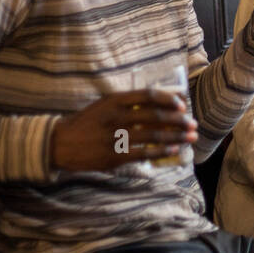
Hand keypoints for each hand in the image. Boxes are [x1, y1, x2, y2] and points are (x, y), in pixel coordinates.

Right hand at [51, 88, 196, 171]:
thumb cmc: (86, 122)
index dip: (168, 99)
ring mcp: (116, 137)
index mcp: (114, 101)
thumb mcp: (104, 105)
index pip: (148, 96)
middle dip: (179, 121)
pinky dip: (162, 151)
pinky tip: (174, 150)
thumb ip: (127, 103)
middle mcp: (117, 117)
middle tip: (193, 124)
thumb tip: (158, 105)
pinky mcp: (115, 156)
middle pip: (156, 116)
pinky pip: (144, 153)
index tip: (182, 104)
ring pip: (154, 136)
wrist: (60, 143)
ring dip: (176, 137)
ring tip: (190, 137)